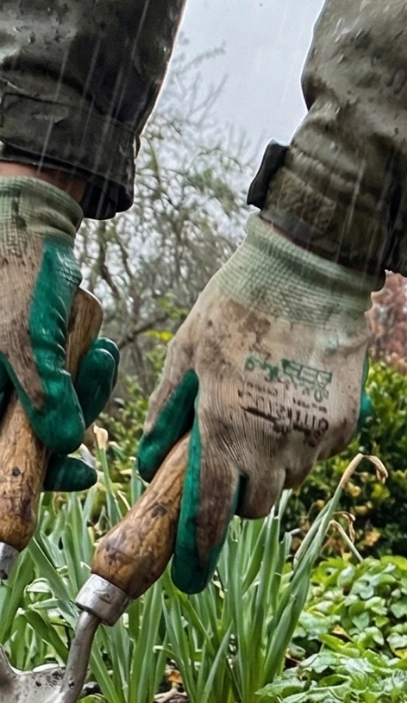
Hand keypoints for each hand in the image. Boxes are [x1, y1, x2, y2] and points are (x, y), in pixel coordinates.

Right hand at [0, 174, 118, 472]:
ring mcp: (11, 378)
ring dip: (87, 390)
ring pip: (57, 412)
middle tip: (98, 369)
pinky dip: (88, 375)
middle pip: (35, 437)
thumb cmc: (17, 276)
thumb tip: (64, 445)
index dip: (39, 474)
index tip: (83, 474)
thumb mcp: (26, 338)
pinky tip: (99, 348)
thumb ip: (43, 393)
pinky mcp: (36, 364)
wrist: (27, 229)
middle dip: (74, 412)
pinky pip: (67, 387)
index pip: (3, 456)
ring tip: (100, 353)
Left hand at [138, 215, 374, 592]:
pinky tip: (292, 398)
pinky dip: (301, 441)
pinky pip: (317, 453)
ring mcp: (314, 437)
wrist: (312, 273)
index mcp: (224, 427)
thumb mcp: (186, 353)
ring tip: (262, 414)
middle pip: (254, 507)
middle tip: (228, 457)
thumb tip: (149, 464)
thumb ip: (165, 415)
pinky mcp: (344, 424)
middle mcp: (273, 442)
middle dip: (237, 495)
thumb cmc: (238, 306)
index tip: (188, 578)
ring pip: (288, 482)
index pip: (210, 512)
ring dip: (271, 467)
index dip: (197, 552)